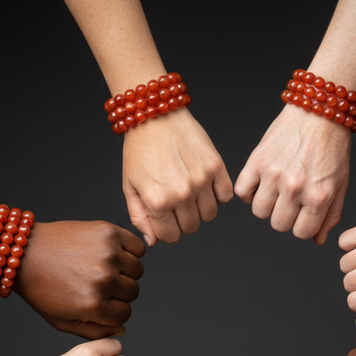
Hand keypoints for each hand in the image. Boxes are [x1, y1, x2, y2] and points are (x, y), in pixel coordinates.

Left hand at [15, 220, 144, 339]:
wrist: (22, 252)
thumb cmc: (40, 287)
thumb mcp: (62, 321)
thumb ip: (94, 331)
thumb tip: (122, 328)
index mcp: (93, 305)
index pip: (125, 315)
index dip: (112, 311)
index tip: (99, 301)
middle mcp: (103, 279)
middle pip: (133, 292)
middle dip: (119, 291)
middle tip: (98, 282)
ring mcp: (107, 254)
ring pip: (137, 270)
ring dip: (125, 271)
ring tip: (104, 267)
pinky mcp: (107, 232)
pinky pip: (138, 247)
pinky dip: (131, 251)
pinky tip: (113, 253)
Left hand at [122, 111, 232, 245]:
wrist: (155, 114)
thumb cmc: (139, 149)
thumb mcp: (130, 187)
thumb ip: (140, 218)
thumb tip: (154, 241)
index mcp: (158, 202)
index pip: (170, 237)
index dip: (167, 229)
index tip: (165, 217)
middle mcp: (181, 194)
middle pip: (191, 228)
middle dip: (183, 219)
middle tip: (176, 201)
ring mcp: (201, 181)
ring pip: (210, 215)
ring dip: (201, 208)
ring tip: (190, 191)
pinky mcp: (216, 166)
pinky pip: (225, 196)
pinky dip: (217, 194)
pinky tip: (205, 184)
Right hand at [235, 104, 351, 244]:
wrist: (320, 110)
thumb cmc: (332, 147)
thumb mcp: (340, 184)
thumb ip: (330, 216)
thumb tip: (317, 240)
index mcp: (319, 196)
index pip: (301, 233)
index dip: (301, 225)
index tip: (302, 213)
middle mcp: (295, 188)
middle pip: (279, 225)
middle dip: (285, 216)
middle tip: (290, 199)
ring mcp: (274, 174)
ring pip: (259, 211)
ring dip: (266, 204)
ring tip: (275, 188)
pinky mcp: (257, 161)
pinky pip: (242, 191)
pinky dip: (248, 191)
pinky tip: (260, 182)